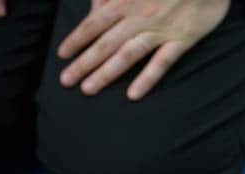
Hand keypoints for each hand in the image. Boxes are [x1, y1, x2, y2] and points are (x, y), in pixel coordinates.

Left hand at [58, 0, 229, 100]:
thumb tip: (95, 7)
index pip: (94, 22)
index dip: (77, 39)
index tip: (62, 55)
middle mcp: (140, 16)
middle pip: (105, 43)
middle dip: (83, 62)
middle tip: (66, 81)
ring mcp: (161, 29)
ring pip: (128, 54)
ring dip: (106, 72)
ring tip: (89, 89)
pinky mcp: (182, 39)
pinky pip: (162, 62)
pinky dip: (147, 78)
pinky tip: (133, 95)